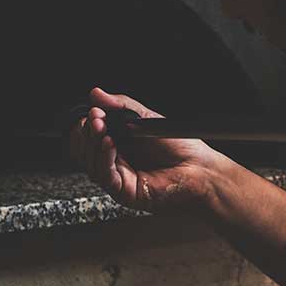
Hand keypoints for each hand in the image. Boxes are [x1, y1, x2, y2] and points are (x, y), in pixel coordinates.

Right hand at [69, 87, 225, 212]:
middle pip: (85, 149)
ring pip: (90, 163)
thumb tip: (97, 94)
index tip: (95, 112)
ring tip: (103, 131)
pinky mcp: (124, 191)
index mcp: (120, 143)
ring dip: (94, 144)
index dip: (88, 123)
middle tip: (97, 120)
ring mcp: (119, 176)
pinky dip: (103, 159)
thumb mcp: (146, 118)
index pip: (90, 134)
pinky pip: (104, 176)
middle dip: (87, 132)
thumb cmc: (181, 147)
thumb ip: (121, 106)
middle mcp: (116, 160)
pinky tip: (109, 145)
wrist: (199, 168)